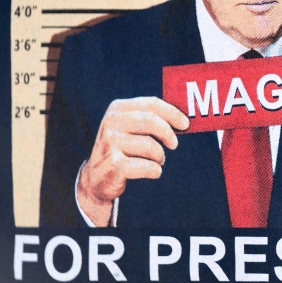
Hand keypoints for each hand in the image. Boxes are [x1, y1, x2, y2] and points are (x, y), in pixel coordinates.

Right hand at [77, 97, 189, 225]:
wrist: (96, 178)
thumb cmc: (121, 148)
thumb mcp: (129, 127)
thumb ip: (150, 118)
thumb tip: (183, 118)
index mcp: (117, 108)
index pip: (151, 104)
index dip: (172, 113)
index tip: (185, 124)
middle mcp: (111, 123)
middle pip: (151, 121)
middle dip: (168, 133)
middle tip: (174, 144)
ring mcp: (110, 143)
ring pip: (150, 146)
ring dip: (160, 156)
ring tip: (158, 160)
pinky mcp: (114, 164)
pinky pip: (146, 166)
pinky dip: (155, 170)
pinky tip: (154, 171)